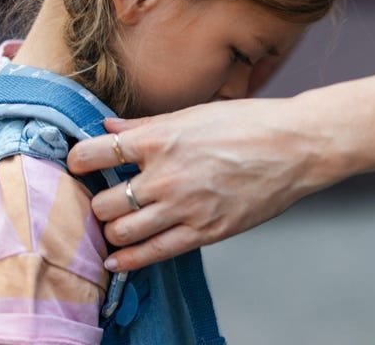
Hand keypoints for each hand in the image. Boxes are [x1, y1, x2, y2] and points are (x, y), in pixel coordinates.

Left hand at [67, 97, 332, 270]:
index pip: (95, 154)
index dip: (78, 161)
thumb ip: (146, 124)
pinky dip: (128, 260)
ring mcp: (185, 208)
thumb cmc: (249, 124)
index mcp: (160, 140)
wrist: (296, 147)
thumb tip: (107, 126)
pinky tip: (117, 260)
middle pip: (104, 201)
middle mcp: (166, 177)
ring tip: (116, 224)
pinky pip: (153, 253)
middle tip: (105, 198)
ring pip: (122, 231)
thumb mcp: (193, 113)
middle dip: (99, 201)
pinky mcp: (205, 232)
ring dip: (113, 230)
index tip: (79, 165)